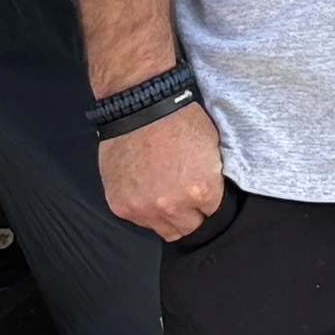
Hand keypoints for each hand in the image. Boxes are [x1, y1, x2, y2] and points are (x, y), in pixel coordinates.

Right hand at [99, 99, 228, 241]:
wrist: (140, 105)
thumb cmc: (178, 118)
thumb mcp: (212, 148)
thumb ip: (211, 181)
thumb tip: (212, 198)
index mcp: (201, 190)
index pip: (214, 215)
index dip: (210, 205)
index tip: (205, 197)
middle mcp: (172, 205)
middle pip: (189, 229)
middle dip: (190, 216)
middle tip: (184, 197)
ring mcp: (143, 208)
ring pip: (162, 229)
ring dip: (165, 217)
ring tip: (163, 191)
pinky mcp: (120, 206)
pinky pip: (138, 220)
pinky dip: (142, 209)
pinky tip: (145, 187)